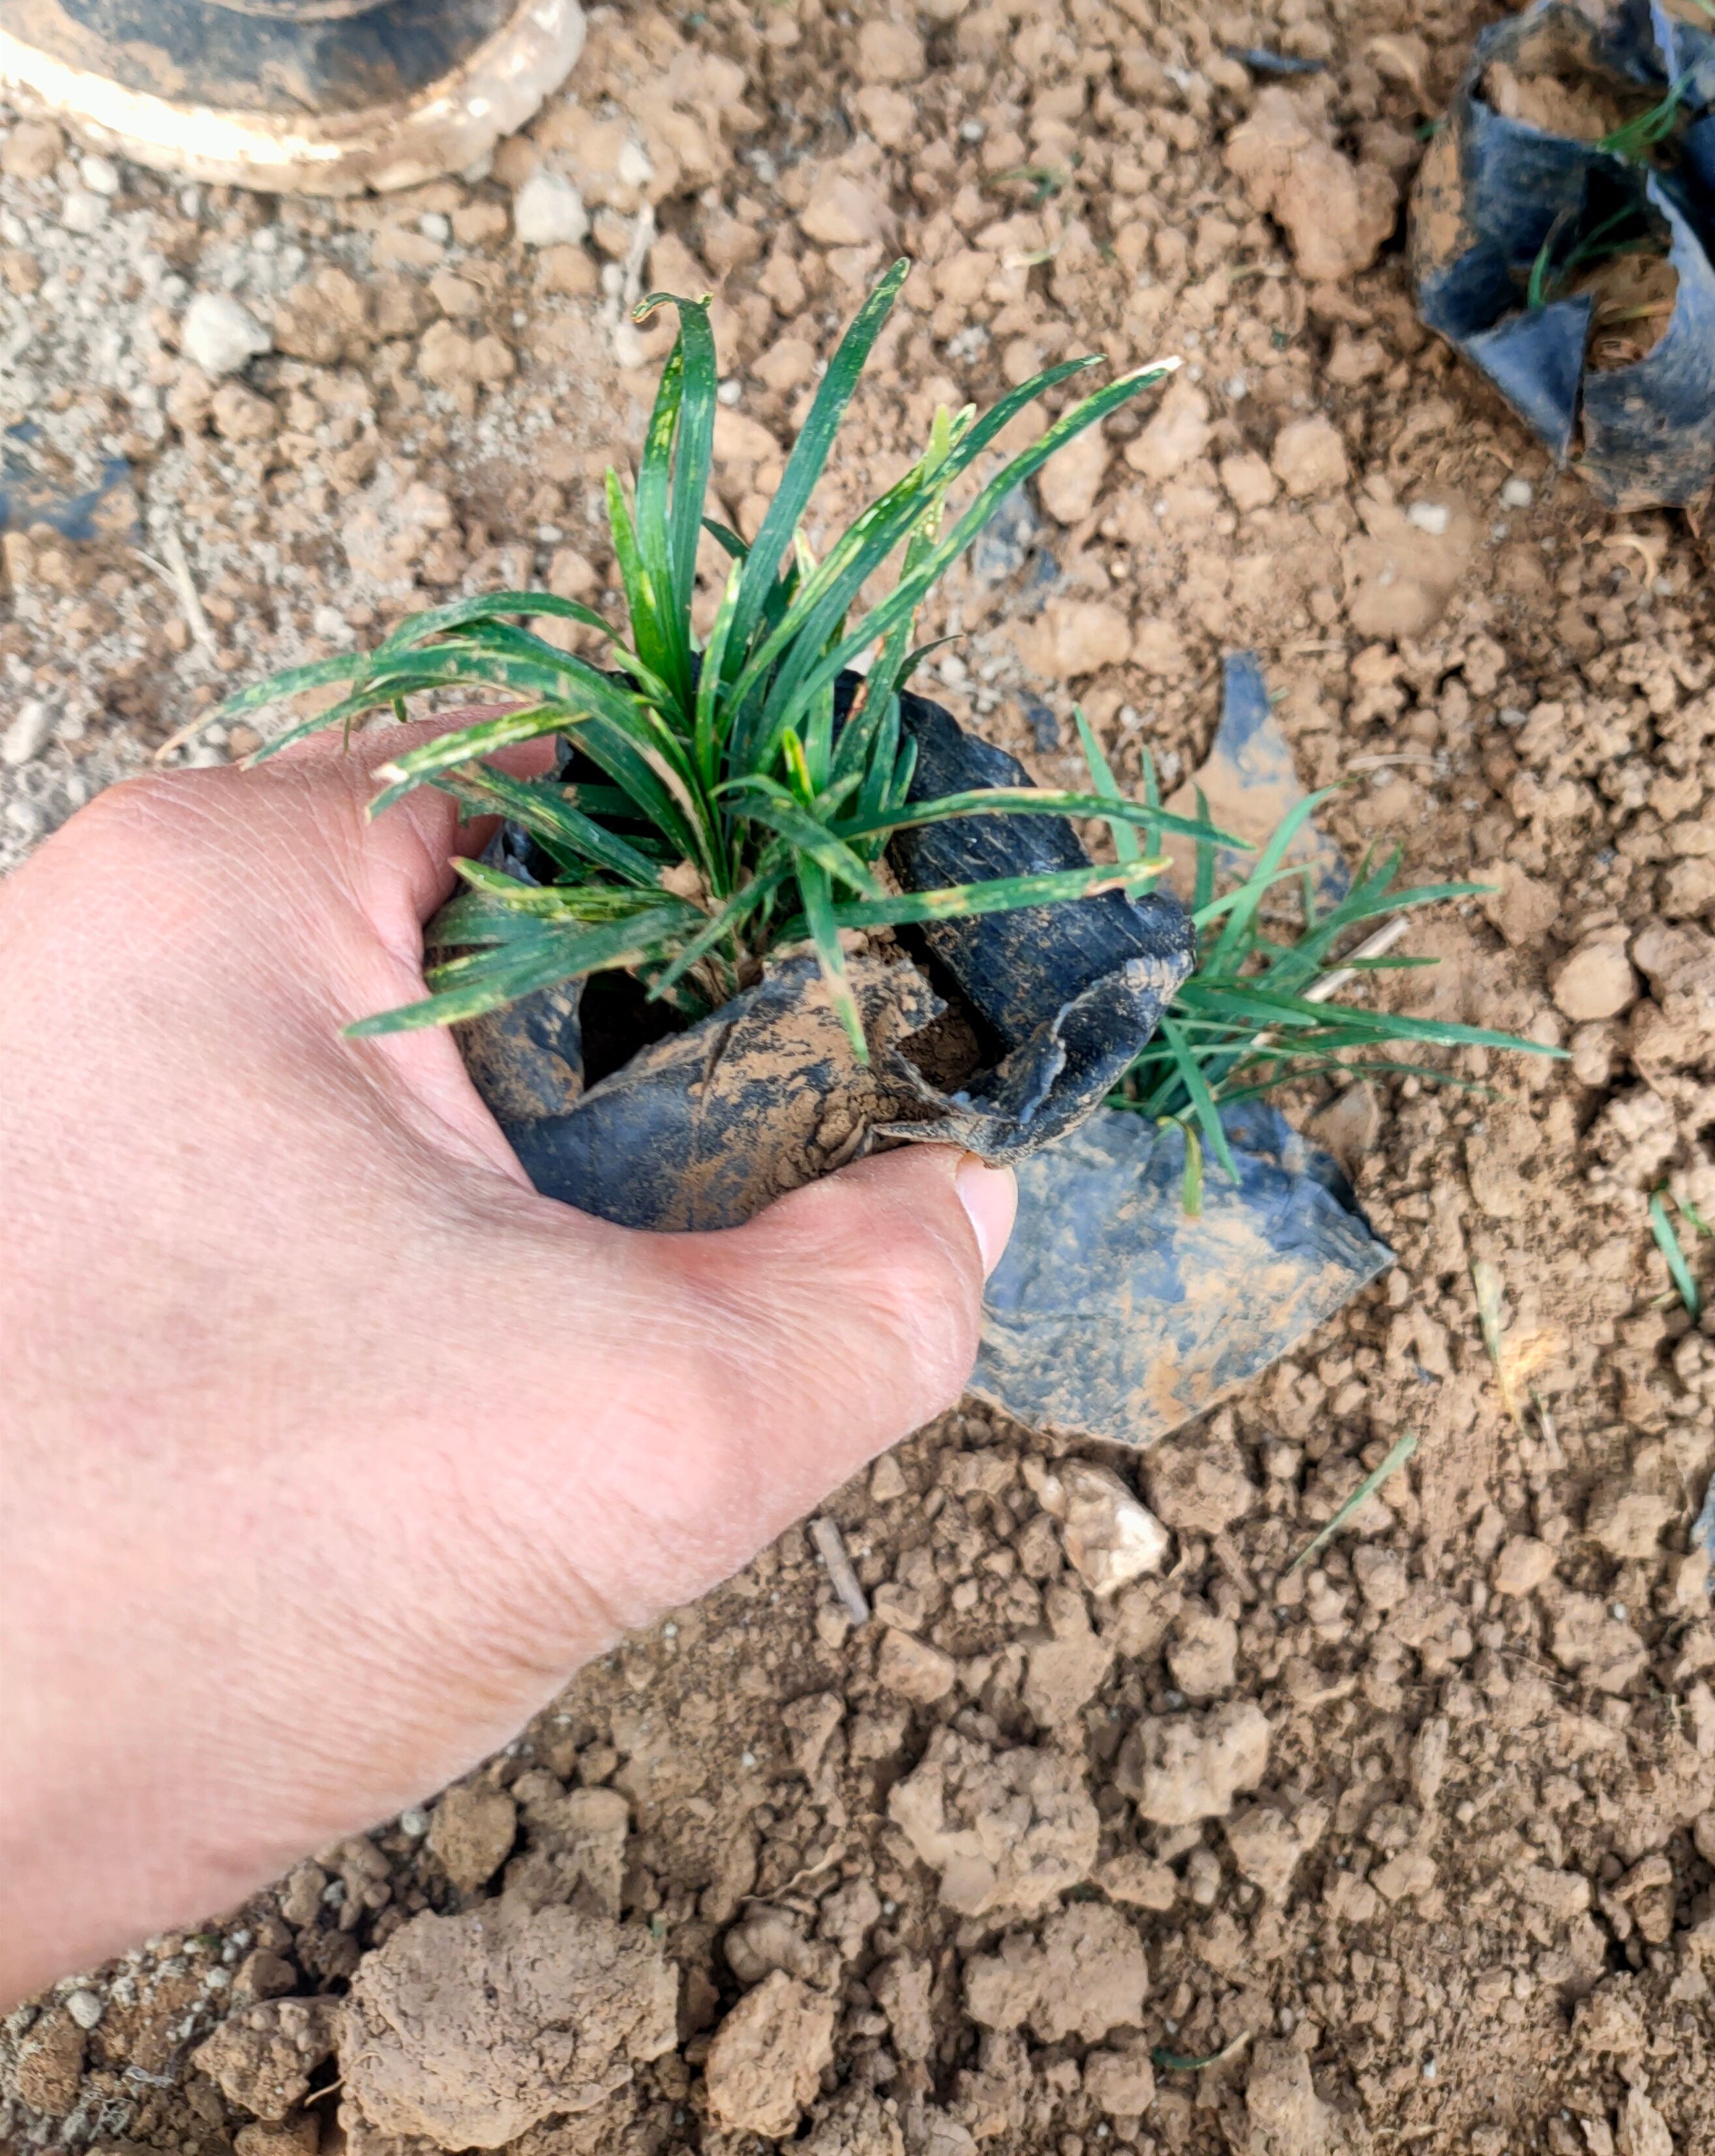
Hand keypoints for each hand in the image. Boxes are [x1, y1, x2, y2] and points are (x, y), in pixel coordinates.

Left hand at [0, 729, 1013, 2004]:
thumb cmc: (159, 1588)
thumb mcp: (621, 1436)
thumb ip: (866, 1305)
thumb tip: (959, 1210)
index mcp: (236, 882)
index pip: (600, 795)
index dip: (768, 912)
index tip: (863, 1046)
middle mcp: (135, 941)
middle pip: (517, 952)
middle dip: (648, 1100)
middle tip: (717, 1239)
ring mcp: (91, 1085)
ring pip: (430, 1093)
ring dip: (539, 1211)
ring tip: (574, 1350)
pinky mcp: (80, 1221)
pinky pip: (333, 1192)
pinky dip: (429, 1277)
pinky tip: (447, 1409)